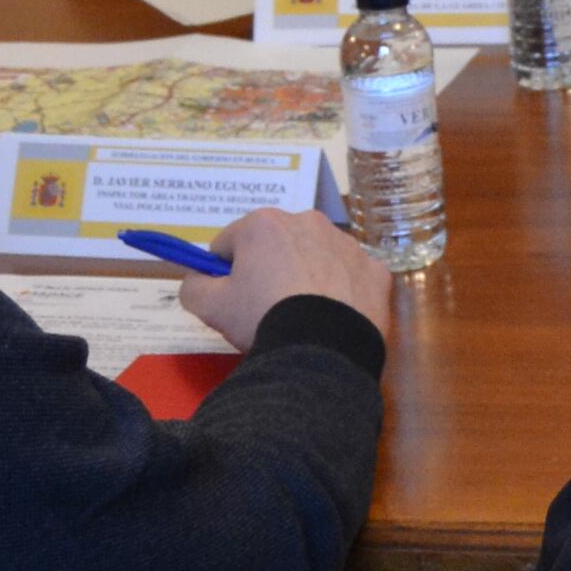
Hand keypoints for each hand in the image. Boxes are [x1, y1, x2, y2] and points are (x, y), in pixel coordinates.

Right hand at [180, 207, 392, 346]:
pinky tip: (333, 319)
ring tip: (302, 315)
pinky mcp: (376, 270)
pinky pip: (350, 278)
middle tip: (266, 307)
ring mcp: (349, 245)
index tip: (229, 296)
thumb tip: (197, 279)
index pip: (229, 243)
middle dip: (268, 270)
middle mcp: (309, 222)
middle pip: (276, 246)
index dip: (223, 271)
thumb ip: (194, 286)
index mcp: (265, 224)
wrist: (324, 349)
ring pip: (316, 258)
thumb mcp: (210, 306)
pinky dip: (341, 294)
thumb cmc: (263, 317)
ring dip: (306, 277)